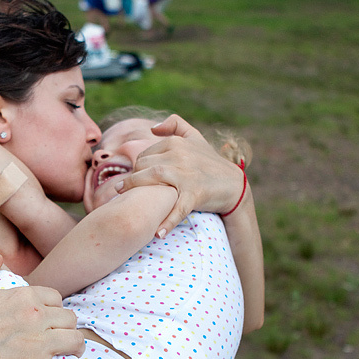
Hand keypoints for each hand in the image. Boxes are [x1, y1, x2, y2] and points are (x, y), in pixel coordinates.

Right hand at [0, 255, 98, 358]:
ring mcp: (38, 341)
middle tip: (61, 341)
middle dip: (67, 330)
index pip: (56, 299)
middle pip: (70, 320)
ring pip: (76, 342)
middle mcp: (36, 315)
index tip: (49, 322)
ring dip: (75, 350)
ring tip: (71, 358)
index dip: (55, 311)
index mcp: (24, 296)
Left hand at [116, 114, 245, 236]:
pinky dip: (167, 222)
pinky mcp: (195, 194)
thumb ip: (175, 125)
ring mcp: (187, 175)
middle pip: (145, 166)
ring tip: (125, 201)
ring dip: (136, 189)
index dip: (136, 168)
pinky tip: (156, 233)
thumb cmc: (209, 161)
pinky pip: (177, 208)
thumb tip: (153, 127)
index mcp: (176, 143)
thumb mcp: (195, 137)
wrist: (233, 184)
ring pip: (154, 178)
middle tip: (125, 191)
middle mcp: (180, 156)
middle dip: (133, 179)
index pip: (145, 155)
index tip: (134, 178)